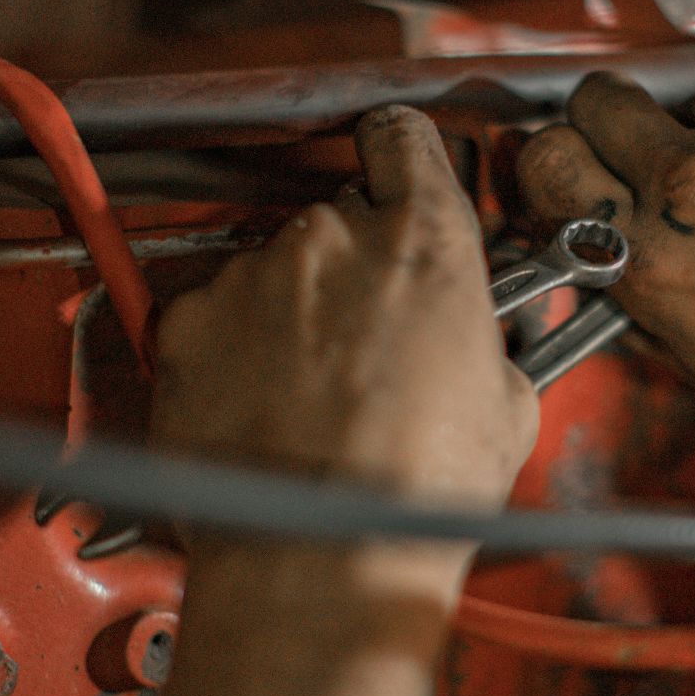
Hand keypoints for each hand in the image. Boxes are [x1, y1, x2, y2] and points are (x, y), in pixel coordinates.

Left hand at [151, 105, 538, 595]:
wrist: (319, 558)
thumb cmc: (414, 494)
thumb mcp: (508, 407)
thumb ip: (488, 341)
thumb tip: (481, 346)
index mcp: (422, 240)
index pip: (403, 137)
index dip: (401, 158)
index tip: (399, 179)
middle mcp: (330, 238)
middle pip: (337, 218)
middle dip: (353, 270)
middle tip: (370, 343)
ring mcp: (250, 277)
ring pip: (273, 272)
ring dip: (290, 316)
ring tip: (312, 397)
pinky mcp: (186, 323)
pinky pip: (212, 317)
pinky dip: (230, 351)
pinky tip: (260, 410)